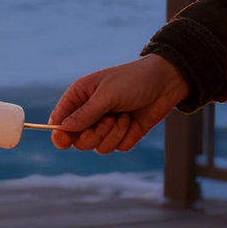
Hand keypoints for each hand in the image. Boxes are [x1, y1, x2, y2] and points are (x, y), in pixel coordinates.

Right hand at [48, 56, 188, 152]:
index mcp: (79, 98)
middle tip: (108, 120)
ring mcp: (106, 125)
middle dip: (94, 134)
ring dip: (113, 134)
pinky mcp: (123, 134)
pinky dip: (126, 136)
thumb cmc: (134, 80)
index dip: (59, 133)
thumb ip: (85, 113)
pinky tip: (133, 121)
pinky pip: (117, 147)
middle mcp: (89, 114)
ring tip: (124, 117)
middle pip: (78, 141)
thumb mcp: (107, 94)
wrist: (167, 82)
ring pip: (97, 147)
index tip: (64, 141)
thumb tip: (62, 129)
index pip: (59, 121)